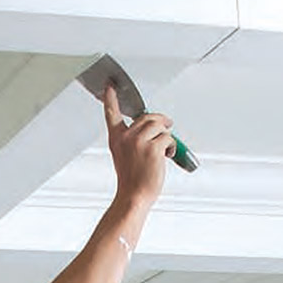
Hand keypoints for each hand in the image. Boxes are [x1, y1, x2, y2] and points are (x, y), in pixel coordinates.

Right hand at [103, 83, 173, 205]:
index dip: (111, 99)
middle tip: (167, 124)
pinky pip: (168, 137)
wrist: (134, 196)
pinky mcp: (153, 148)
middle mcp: (126, 137)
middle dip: (160, 120)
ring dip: (166, 135)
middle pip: (147, 116)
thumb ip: (133, 141)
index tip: (110, 86)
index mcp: (116, 139)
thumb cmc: (132, 180)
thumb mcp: (124, 156)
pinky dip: (172, 146)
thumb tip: (151, 129)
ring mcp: (139, 142)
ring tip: (166, 148)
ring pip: (159, 125)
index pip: (112, 114)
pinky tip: (168, 155)